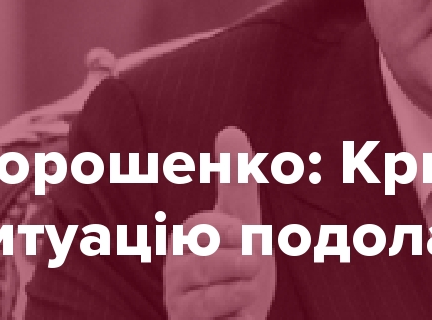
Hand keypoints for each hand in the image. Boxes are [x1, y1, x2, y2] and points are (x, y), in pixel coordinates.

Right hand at [164, 127, 276, 318]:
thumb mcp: (243, 222)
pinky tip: (243, 315)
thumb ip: (236, 180)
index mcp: (185, 243)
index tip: (249, 234)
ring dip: (241, 292)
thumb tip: (230, 130)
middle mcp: (176, 276)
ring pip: (207, 299)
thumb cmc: (239, 267)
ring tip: (251, 289)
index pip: (202, 228)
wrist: (238, 319)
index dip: (232, 230)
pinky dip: (237, 319)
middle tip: (255, 264)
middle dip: (239, 262)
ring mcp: (182, 308)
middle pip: (202, 264)